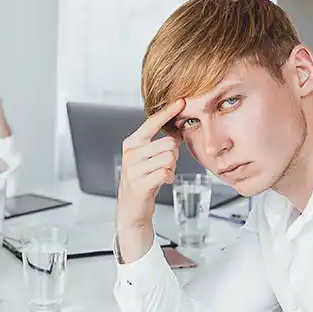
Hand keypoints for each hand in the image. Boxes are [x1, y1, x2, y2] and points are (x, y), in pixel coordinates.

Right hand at [115, 99, 183, 257]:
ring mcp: (133, 169)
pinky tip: (162, 182)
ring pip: (169, 158)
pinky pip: (166, 173)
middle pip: (168, 143)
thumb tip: (178, 130)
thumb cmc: (142, 181)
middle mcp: (131, 154)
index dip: (168, 112)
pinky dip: (169, 178)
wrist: (131, 210)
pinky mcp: (139, 184)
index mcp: (131, 144)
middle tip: (165, 164)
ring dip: (171, 168)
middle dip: (174, 154)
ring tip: (161, 174)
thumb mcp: (145, 159)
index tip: (182, 101)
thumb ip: (157, 144)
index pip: (152, 123)